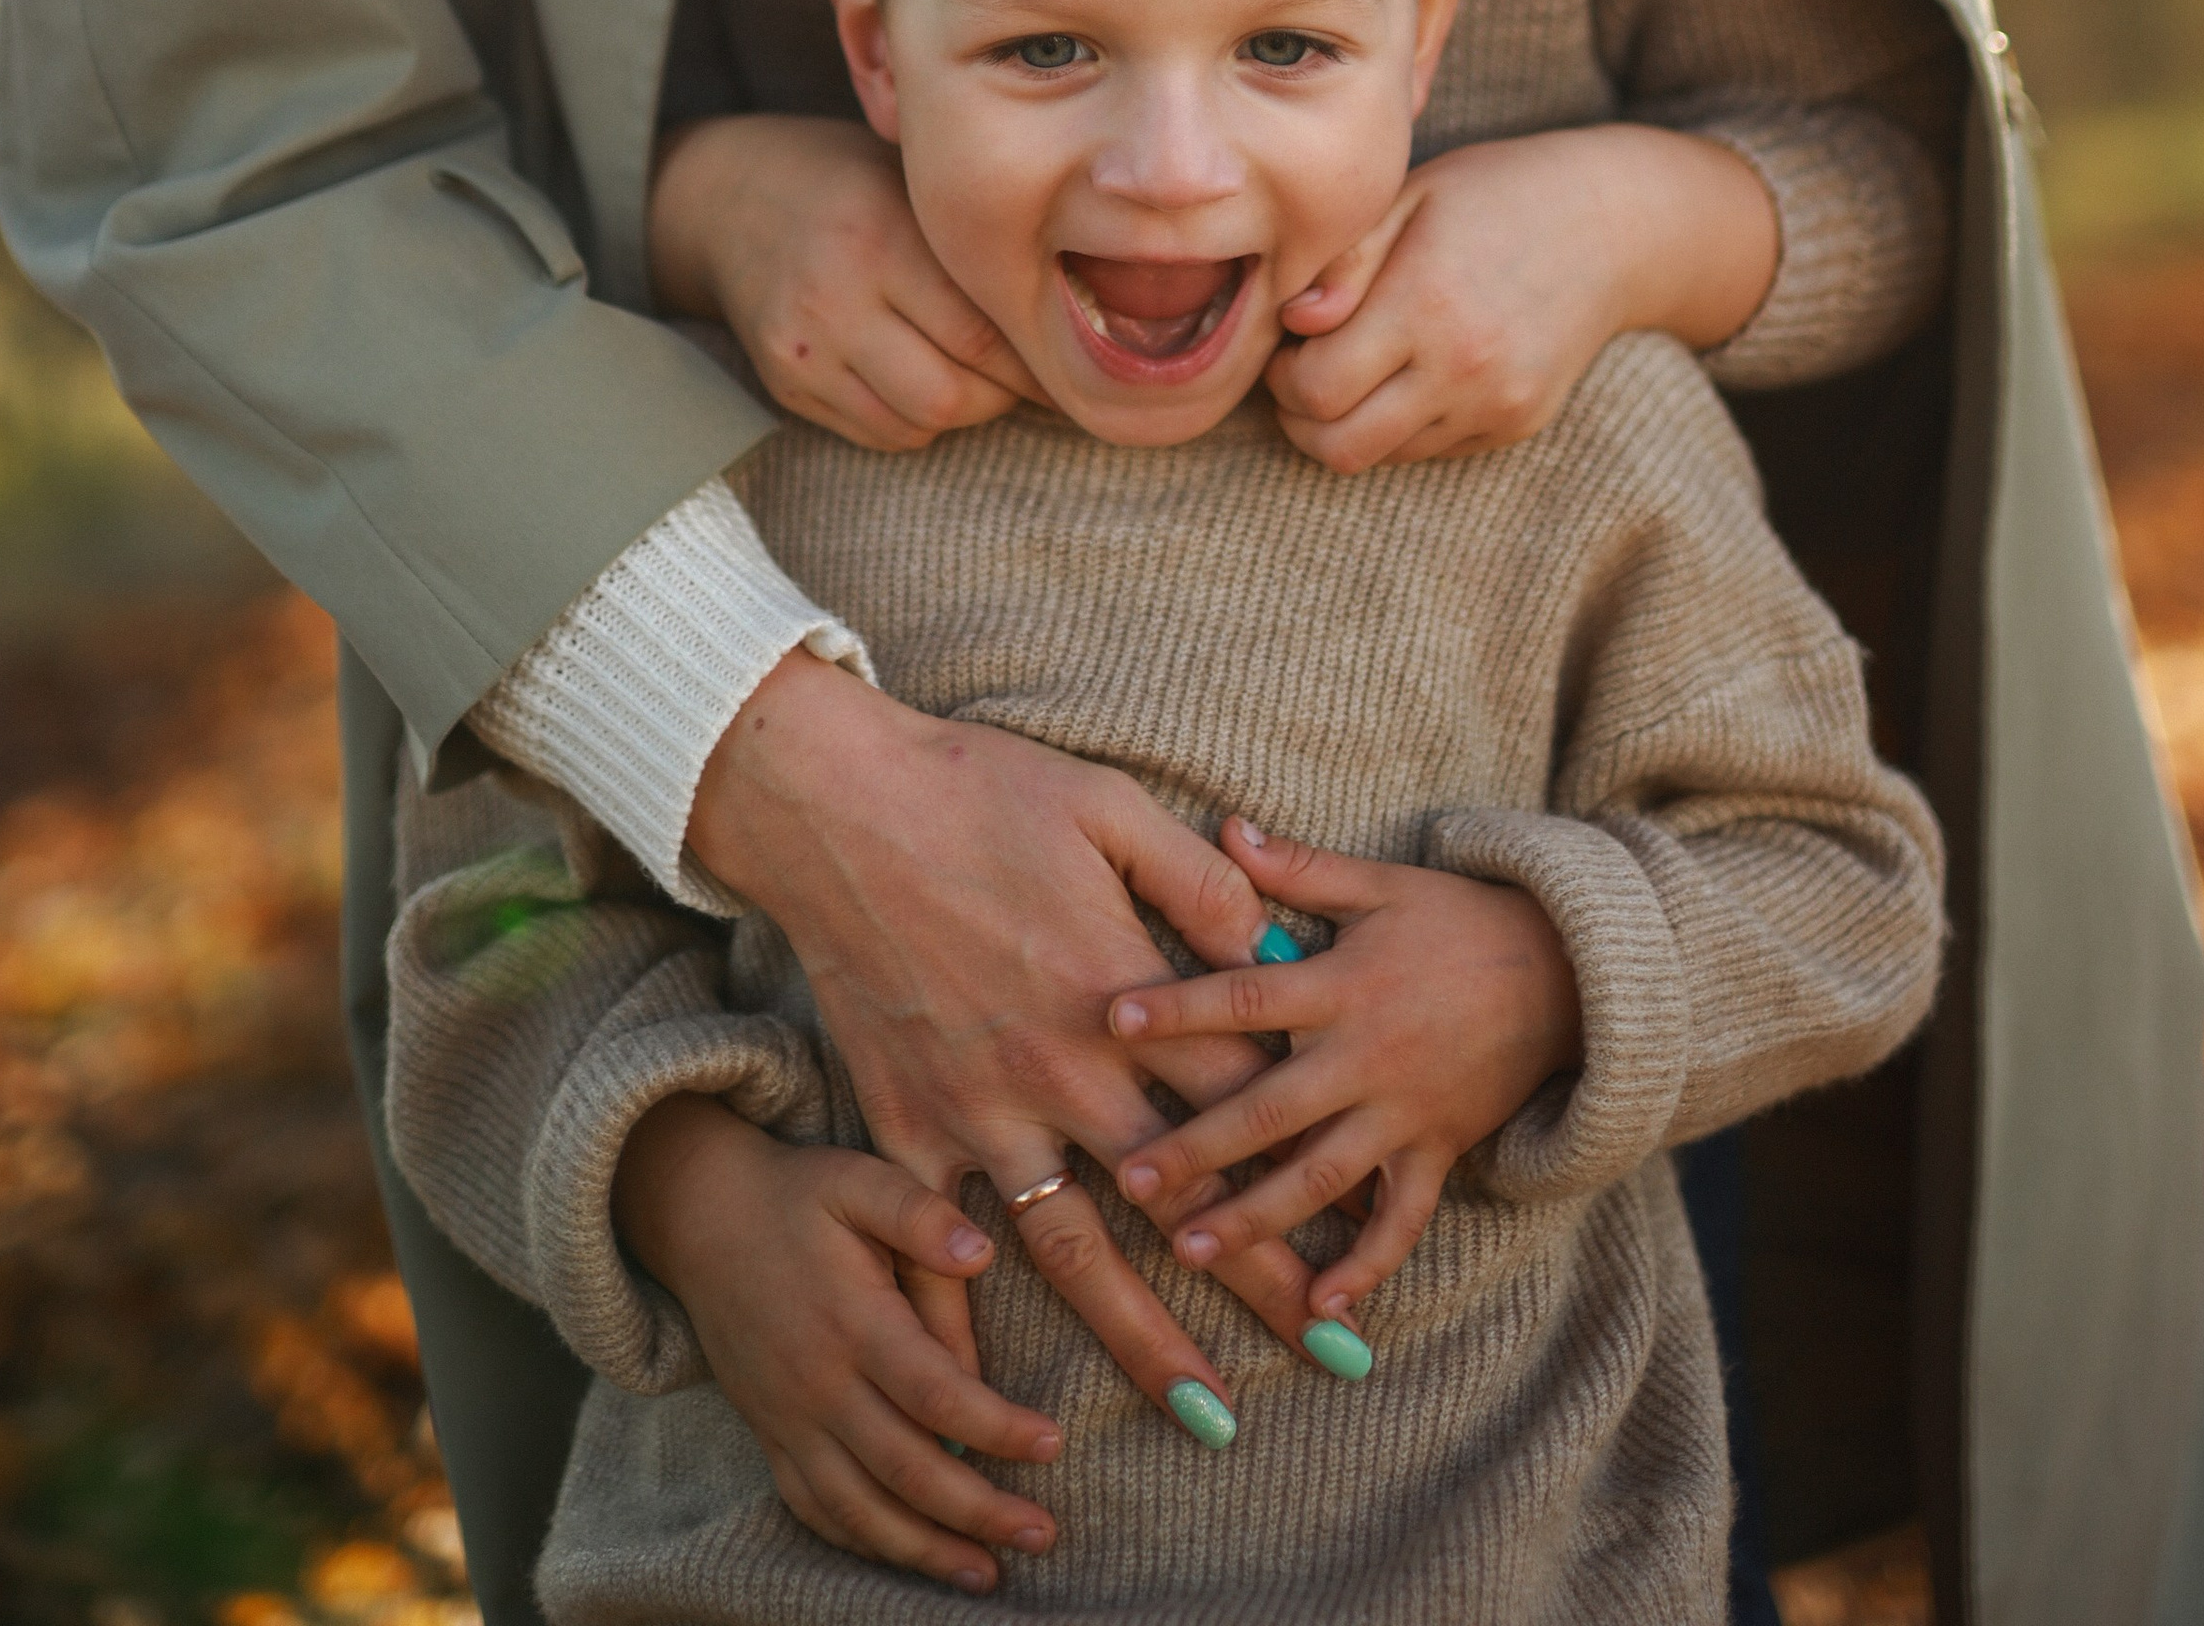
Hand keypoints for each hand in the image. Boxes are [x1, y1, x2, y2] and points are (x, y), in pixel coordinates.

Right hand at [613, 1094, 1054, 1597]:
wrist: (702, 1220)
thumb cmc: (796, 1196)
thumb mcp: (857, 1179)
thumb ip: (918, 1213)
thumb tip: (982, 1250)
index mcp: (853, 1322)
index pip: (934, 1394)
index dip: (996, 1427)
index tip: (1052, 1444)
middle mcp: (820, 1385)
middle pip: (906, 1469)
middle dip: (978, 1511)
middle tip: (1042, 1533)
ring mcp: (790, 1421)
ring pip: (860, 1508)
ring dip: (925, 1550)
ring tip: (986, 1573)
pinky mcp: (772, 1437)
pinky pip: (816, 1509)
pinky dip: (863, 1542)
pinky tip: (909, 1557)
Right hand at [648, 112, 1041, 446]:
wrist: (727, 195)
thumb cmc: (846, 176)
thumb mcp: (909, 178)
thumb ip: (972, 237)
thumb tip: (1079, 295)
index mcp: (879, 236)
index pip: (983, 333)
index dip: (1040, 358)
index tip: (1077, 356)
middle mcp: (835, 299)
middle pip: (954, 394)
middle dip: (1009, 395)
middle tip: (1036, 372)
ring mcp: (803, 350)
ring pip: (918, 424)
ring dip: (966, 411)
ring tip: (986, 375)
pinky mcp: (784, 384)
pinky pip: (878, 433)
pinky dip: (919, 421)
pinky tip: (929, 379)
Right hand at [689, 657, 1337, 1420]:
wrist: (831, 806)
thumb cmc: (977, 790)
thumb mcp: (1108, 804)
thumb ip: (1196, 879)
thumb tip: (1277, 942)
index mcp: (1118, 993)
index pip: (1241, 1097)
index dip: (1312, 1164)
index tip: (1372, 1230)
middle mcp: (1056, 1072)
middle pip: (1182, 1198)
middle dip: (1263, 1280)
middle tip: (1336, 1357)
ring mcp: (976, 1113)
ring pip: (1074, 1254)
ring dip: (1145, 1338)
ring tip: (1207, 1413)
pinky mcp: (902, 1130)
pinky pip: (936, 1257)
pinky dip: (966, 1335)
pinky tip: (995, 1408)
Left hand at [1107, 818, 1578, 1318]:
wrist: (1567, 974)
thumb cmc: (1459, 920)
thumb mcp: (1381, 883)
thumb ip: (1300, 867)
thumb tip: (1226, 828)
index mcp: (1345, 985)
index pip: (1248, 997)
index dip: (1180, 1009)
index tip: (1112, 1021)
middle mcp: (1367, 1057)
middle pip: (1270, 1109)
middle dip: (1197, 1147)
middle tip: (1128, 1179)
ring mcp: (1404, 1112)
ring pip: (1320, 1177)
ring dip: (1255, 1217)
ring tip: (1188, 1249)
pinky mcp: (1438, 1150)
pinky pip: (1401, 1220)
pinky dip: (1366, 1265)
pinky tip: (1321, 1305)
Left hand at [1268, 124, 1780, 472]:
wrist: (1612, 225)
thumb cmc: (1493, 194)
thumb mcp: (1410, 196)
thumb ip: (1343, 261)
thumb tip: (1291, 321)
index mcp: (1426, 302)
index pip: (1316, 388)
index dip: (1282, 375)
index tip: (1289, 342)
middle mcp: (1464, 367)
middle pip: (1340, 445)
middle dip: (1301, 418)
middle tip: (1303, 371)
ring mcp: (1496, 404)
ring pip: (1381, 457)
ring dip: (1347, 425)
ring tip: (1352, 370)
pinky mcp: (1517, 424)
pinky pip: (1428, 451)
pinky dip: (1398, 426)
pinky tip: (1407, 373)